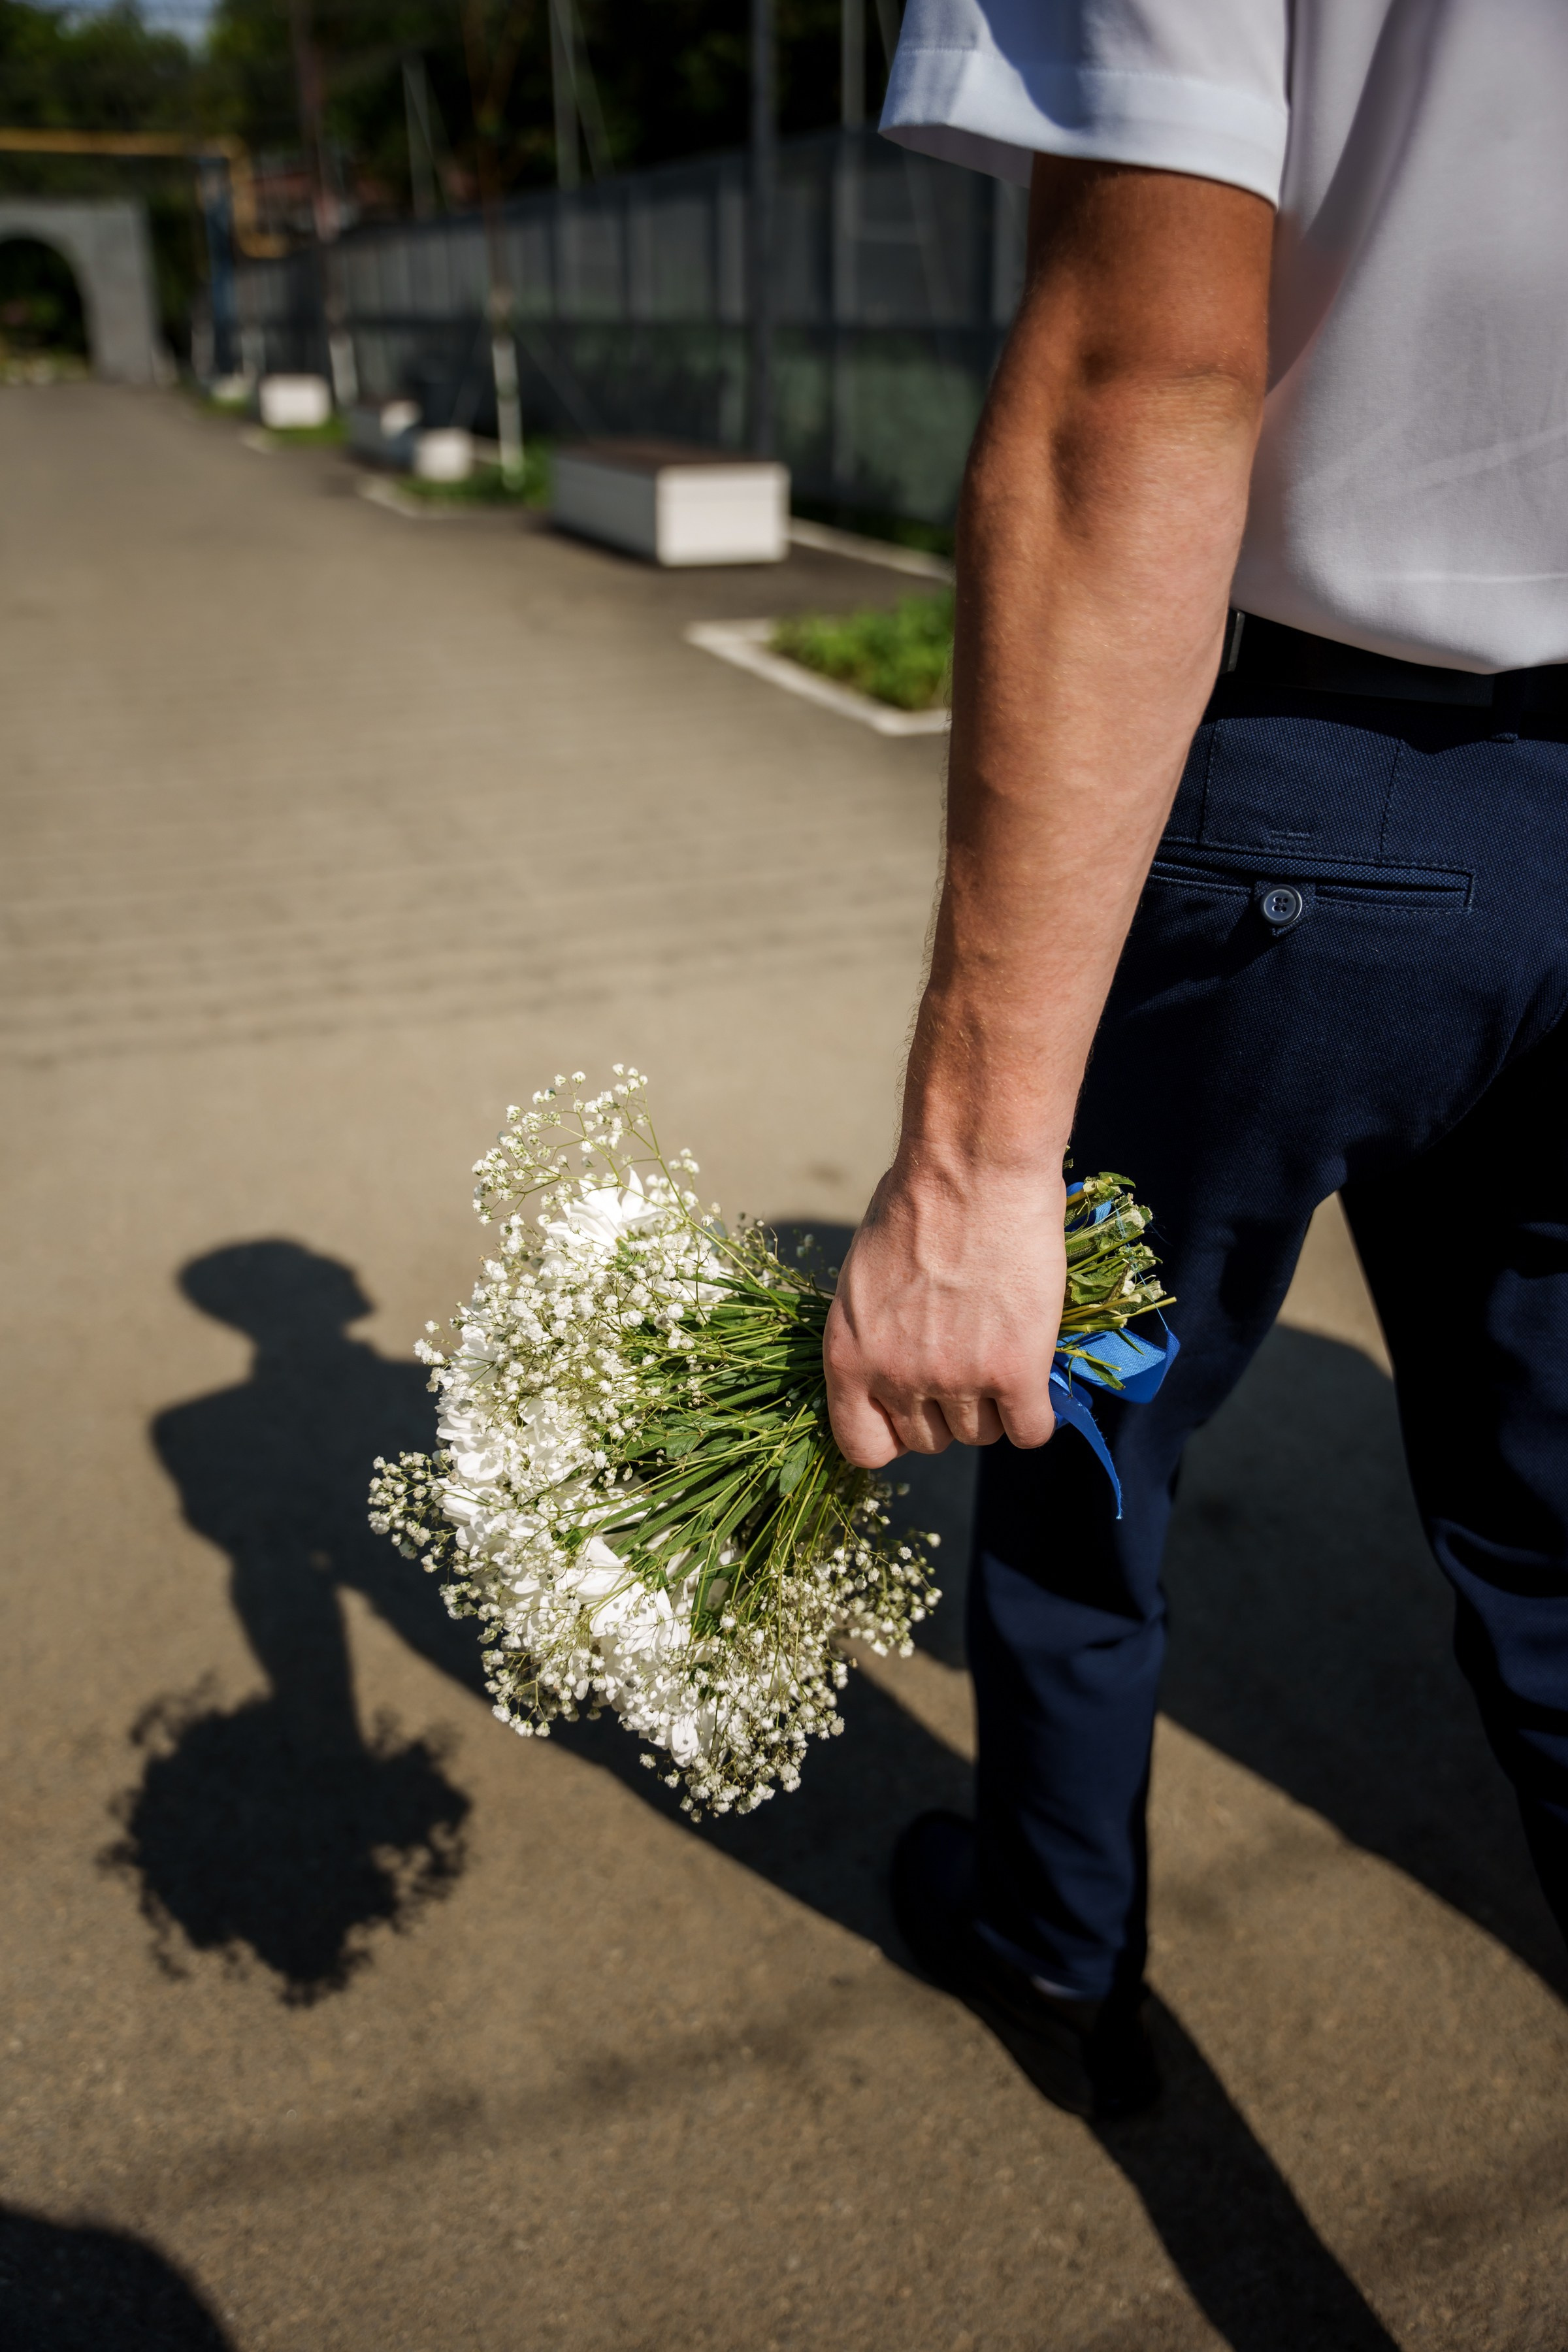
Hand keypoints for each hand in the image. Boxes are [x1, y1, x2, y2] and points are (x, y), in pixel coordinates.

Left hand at [823, 1158, 1066, 1467]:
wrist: (973, 1168)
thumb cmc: (919, 1203)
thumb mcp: (866, 1277)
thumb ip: (878, 1334)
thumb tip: (900, 1366)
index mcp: (849, 1355)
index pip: (862, 1445)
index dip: (893, 1435)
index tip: (914, 1412)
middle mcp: (897, 1376)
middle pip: (930, 1441)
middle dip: (949, 1410)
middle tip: (969, 1358)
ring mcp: (956, 1378)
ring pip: (981, 1435)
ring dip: (994, 1405)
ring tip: (1002, 1348)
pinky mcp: (1014, 1371)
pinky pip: (1029, 1431)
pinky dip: (1035, 1413)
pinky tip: (1034, 1377)